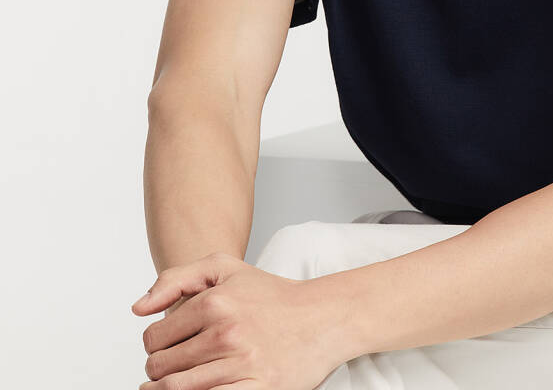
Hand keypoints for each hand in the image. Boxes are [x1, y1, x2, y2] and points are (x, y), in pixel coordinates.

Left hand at [131, 251, 353, 388]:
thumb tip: (138, 309)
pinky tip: (200, 388)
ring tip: (177, 383)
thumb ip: (176, 279)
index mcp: (215, 302)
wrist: (322, 317)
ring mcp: (242, 365)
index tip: (167, 346)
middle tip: (170, 368)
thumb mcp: (225, 268)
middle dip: (158, 372)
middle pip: (161, 369)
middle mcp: (226, 333)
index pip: (154, 339)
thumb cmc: (271, 294)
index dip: (154, 346)